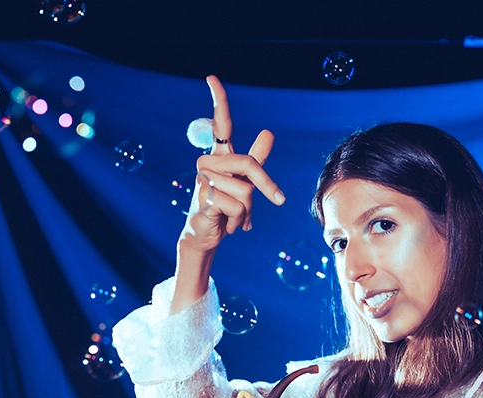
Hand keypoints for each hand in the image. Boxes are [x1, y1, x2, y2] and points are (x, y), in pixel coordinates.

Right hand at [173, 76, 285, 313]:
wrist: (206, 235)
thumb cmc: (226, 208)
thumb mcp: (245, 184)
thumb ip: (256, 159)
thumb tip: (268, 132)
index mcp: (219, 156)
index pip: (220, 124)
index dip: (219, 101)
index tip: (211, 77)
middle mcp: (208, 163)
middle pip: (249, 165)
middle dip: (267, 186)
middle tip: (279, 201)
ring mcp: (204, 181)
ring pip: (246, 191)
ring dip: (249, 211)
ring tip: (237, 218)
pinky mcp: (205, 199)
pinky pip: (238, 206)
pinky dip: (240, 220)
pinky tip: (229, 225)